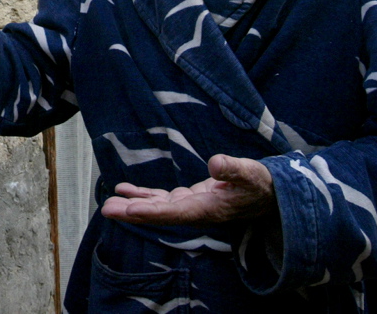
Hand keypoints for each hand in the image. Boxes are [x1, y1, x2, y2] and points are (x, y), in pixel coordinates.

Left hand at [100, 154, 275, 225]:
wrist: (270, 195)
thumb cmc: (261, 184)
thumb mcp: (252, 173)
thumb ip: (234, 168)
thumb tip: (215, 162)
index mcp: (209, 209)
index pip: (176, 212)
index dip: (152, 212)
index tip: (129, 211)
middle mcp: (196, 211)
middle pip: (160, 214)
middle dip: (133, 212)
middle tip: (107, 210)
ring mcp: (192, 206)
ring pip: (157, 207)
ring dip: (133, 204)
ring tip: (108, 203)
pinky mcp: (190, 199)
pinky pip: (162, 200)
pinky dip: (143, 196)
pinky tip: (124, 191)